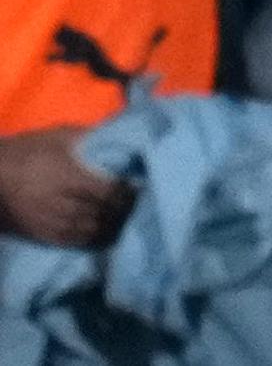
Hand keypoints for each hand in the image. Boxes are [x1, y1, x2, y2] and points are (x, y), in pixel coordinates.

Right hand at [0, 128, 132, 247]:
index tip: (143, 188)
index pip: (109, 191)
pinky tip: (104, 237)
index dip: (128, 193)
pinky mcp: (38, 234)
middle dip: (124, 211)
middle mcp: (60, 202)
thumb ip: (89, 136)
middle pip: (102, 213)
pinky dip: (90, 241)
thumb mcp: (57, 136)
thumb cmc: (23, 151)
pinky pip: (70, 242)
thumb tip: (118, 133)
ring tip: (128, 222)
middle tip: (141, 207)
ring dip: (111, 228)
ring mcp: (48, 221)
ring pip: (88, 230)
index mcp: (68, 176)